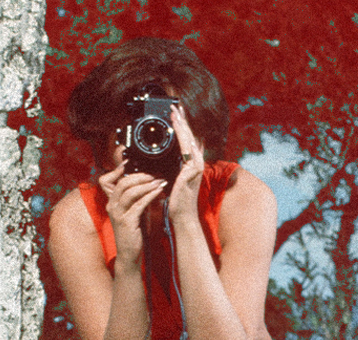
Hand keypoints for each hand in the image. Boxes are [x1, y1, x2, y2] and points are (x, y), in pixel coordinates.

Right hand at [96, 158, 167, 264]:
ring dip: (146, 185)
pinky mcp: (127, 222)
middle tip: (153, 174)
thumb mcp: (133, 212)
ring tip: (158, 182)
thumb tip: (148, 184)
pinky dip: (150, 196)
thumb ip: (136, 199)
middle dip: (139, 176)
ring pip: (130, 192)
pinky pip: (139, 204)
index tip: (130, 163)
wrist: (129, 253)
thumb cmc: (133, 232)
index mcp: (111, 202)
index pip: (109, 180)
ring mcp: (118, 214)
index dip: (118, 170)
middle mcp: (112, 206)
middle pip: (123, 183)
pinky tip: (158, 192)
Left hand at [164, 104, 204, 224]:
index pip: (186, 140)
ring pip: (189, 140)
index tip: (174, 113)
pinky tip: (180, 130)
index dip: (181, 126)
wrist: (181, 215)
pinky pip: (188, 151)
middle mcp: (195, 163)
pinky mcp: (193, 171)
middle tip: (174, 106)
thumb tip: (162, 156)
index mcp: (189, 163)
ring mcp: (196, 166)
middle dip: (182, 121)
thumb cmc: (176, 199)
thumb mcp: (170, 178)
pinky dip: (184, 139)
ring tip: (175, 113)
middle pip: (189, 136)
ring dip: (182, 126)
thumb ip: (170, 166)